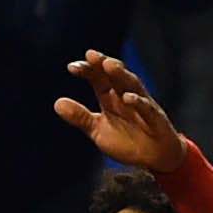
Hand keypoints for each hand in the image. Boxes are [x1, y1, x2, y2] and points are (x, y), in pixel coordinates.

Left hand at [52, 51, 187, 174]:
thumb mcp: (98, 131)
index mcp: (110, 97)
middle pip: (115, 76)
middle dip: (103, 64)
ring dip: (120, 74)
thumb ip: (80, 117)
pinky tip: (127, 97)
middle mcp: (126, 96)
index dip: (87, 70)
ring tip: (108, 65)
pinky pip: (146, 108)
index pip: (98, 78)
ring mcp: (142, 105)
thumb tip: (57, 103)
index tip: (72, 67)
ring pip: (132, 85)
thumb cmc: (127, 141)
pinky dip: (138, 102)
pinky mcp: (154, 118)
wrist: (154, 157)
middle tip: (91, 55)